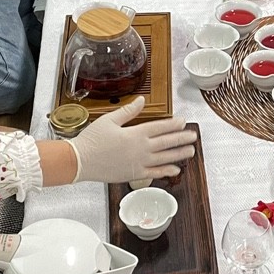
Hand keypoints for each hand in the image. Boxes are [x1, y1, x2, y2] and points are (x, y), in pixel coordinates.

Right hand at [70, 96, 196, 183]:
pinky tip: (176, 169)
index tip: (183, 122)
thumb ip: (128, 111)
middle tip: (194, 136)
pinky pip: (154, 173)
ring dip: (179, 154)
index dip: (173, 124)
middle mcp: (140, 148)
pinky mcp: (134, 174)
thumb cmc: (91, 140)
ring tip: (191, 151)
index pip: (160, 127)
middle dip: (182, 138)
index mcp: (135, 133)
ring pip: (165, 158)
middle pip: (167, 142)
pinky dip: (166, 171)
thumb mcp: (109, 120)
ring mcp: (139, 162)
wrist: (80, 161)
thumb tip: (141, 100)